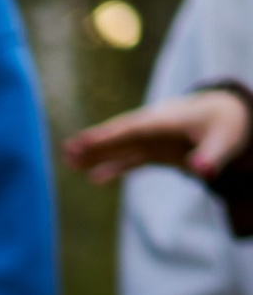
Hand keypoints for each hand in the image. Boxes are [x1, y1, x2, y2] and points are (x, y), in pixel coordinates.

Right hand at [65, 86, 252, 185]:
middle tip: (67, 150)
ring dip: (96, 154)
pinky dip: (114, 168)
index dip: (109, 136)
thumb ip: (211, 157)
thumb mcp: (225, 142)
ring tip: (69, 161)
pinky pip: (130, 159)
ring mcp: (153, 140)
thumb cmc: (227, 126)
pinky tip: (94, 178)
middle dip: (95, 143)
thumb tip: (201, 173)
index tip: (86, 141)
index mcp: (167, 121)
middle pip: (120, 136)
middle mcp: (154, 129)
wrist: (228, 116)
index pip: (133, 129)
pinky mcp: (155, 151)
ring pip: (120, 147)